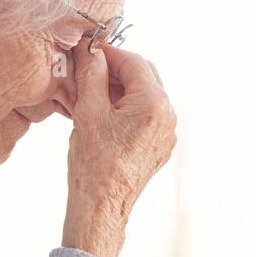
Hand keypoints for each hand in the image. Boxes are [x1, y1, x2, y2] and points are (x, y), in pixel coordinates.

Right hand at [60, 38, 176, 256]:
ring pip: (145, 95)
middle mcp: (167, 117)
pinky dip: (127, 106)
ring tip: (92, 91)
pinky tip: (104, 112)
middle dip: (116, 69)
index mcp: (153, 104)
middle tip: (89, 68)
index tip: (89, 50)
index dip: (109, 52)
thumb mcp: (88, 111)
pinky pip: (146, 115)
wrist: (102, 205)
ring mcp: (167, 133)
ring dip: (121, 88)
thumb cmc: (94, 163)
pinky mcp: (160, 145)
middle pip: (144, 76)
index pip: (134, 62)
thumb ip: (92, 74)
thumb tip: (91, 51)